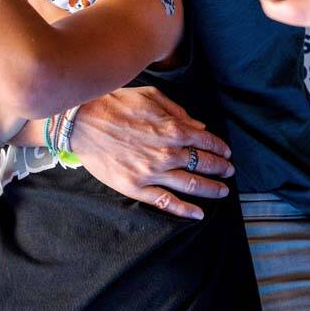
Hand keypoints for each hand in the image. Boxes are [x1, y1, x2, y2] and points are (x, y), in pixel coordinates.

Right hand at [70, 87, 233, 219]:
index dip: (220, 148)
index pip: (206, 140)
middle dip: (221, 168)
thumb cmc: (114, 104)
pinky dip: (185, 210)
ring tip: (222, 191)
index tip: (226, 153)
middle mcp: (167, 152)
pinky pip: (166, 202)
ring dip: (211, 189)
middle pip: (203, 164)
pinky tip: (198, 214)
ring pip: (191, 185)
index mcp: (172, 128)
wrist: (81, 121)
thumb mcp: (150, 96)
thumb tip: (199, 126)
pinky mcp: (136, 187)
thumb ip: (178, 111)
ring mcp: (152, 173)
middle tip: (229, 171)